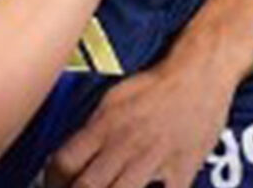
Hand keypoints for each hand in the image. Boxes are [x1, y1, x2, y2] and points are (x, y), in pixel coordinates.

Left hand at [43, 59, 229, 187]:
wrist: (199, 75)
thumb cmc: (156, 86)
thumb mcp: (113, 99)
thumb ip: (92, 130)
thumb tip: (70, 157)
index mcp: (105, 125)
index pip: (64, 162)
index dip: (53, 180)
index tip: (54, 185)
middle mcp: (126, 144)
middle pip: (86, 186)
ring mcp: (154, 159)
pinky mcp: (182, 171)